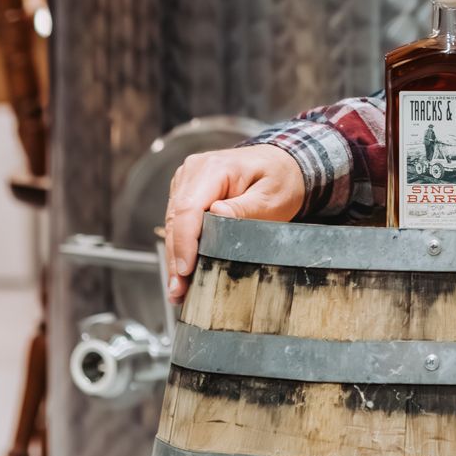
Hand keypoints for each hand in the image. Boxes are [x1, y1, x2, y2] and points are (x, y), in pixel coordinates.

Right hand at [163, 145, 305, 302]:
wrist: (282, 164)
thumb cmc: (280, 178)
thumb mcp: (272, 196)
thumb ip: (246, 207)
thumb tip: (217, 214)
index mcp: (213, 168)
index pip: (188, 208)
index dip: (184, 242)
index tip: (185, 270)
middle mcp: (194, 171)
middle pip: (176, 220)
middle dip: (176, 258)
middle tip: (179, 291)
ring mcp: (187, 181)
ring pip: (173, 224)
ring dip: (174, 257)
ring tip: (178, 289)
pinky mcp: (187, 193)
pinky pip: (179, 223)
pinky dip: (180, 247)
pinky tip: (182, 271)